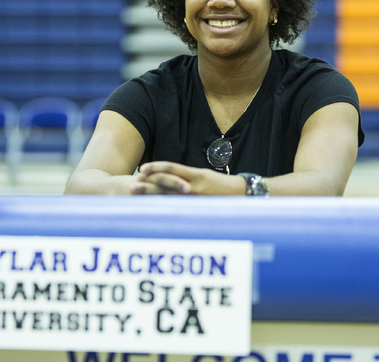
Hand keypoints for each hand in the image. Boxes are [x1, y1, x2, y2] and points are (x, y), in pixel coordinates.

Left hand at [129, 161, 244, 195]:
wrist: (247, 196)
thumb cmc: (228, 191)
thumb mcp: (210, 181)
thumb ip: (193, 182)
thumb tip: (179, 187)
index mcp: (197, 174)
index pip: (172, 168)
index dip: (156, 168)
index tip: (142, 170)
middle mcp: (194, 183)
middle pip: (166, 181)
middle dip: (148, 184)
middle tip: (131, 186)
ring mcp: (197, 195)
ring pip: (169, 193)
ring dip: (151, 194)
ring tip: (136, 193)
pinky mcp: (201, 205)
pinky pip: (180, 205)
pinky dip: (166, 206)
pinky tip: (155, 209)